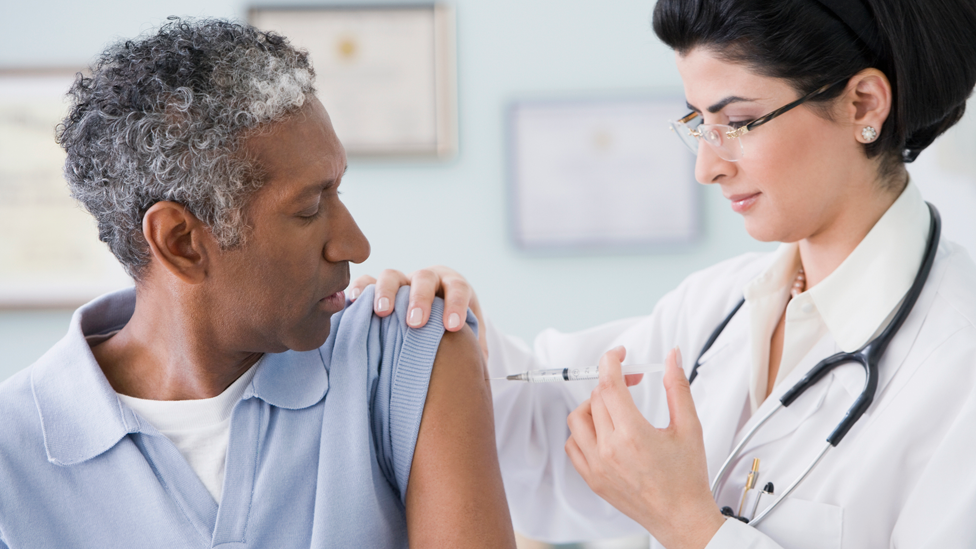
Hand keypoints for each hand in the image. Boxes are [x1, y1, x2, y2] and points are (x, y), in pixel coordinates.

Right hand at [348, 266, 486, 359]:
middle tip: (415, 323)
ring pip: (393, 276)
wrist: (432, 321)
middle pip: (424, 278)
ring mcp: (401, 282)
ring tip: (382, 313)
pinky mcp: (378, 288)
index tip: (452, 327)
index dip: (456, 304)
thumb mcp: (468, 340)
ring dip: (388, 292)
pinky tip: (355, 300)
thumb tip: (474, 378)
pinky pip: (367, 281)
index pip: (457, 288)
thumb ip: (473, 352)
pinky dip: (361, 288)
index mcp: (453, 287)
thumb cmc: (452, 335)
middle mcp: (427, 280)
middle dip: (421, 299)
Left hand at [565, 347, 724, 548]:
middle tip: (631, 383)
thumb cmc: (687, 479)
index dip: (611, 362)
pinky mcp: (592, 479)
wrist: (682, 518)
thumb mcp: (690, 427)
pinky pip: (572, 445)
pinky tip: (601, 430)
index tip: (618, 354)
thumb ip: (677, 387)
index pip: (609, 384)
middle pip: (596, 398)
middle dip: (612, 382)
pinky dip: (582, 432)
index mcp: (633, 435)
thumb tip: (672, 358)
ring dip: (592, 405)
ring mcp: (597, 466)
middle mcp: (609, 450)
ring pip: (577, 419)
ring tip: (614, 407)